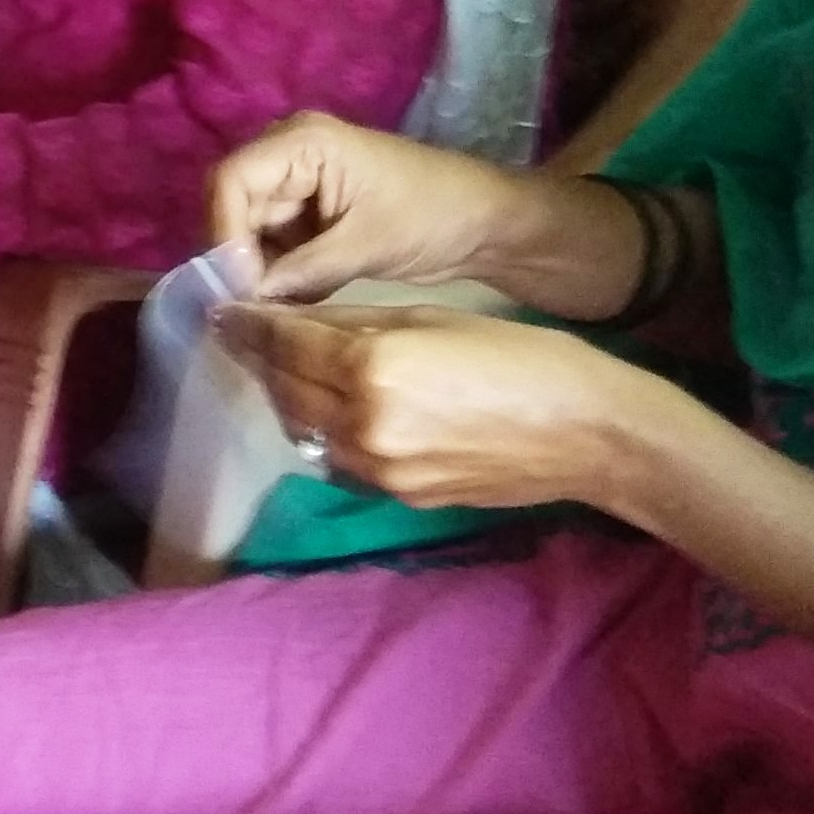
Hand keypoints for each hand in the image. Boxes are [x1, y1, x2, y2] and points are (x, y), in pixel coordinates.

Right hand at [207, 113, 528, 301]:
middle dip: (237, 258)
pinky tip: (286, 307)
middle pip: (232, 205)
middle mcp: (288, 155)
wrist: (487, 227)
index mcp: (302, 142)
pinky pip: (272, 246)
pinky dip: (277, 277)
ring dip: (255, 272)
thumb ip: (299, 271)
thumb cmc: (434, 216)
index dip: (223, 234)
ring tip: (267, 314)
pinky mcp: (308, 216)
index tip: (237, 288)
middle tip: (247, 309)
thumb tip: (241, 303)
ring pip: (248, 231)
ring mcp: (297, 186)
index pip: (230, 181)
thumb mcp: (365, 246)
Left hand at [217, 300, 656, 515]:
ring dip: (291, 399)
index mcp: (373, 367)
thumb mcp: (434, 319)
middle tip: (250, 338)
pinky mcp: (399, 497)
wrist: (589, 435)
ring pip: (306, 430)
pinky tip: (339, 409)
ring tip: (292, 370)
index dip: (249, 327)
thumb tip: (301, 321)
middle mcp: (364, 424)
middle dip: (262, 361)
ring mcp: (380, 469)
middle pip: (285, 390)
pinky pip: (340, 459)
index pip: (285, 344)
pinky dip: (328, 431)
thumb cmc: (523, 358)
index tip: (224, 315)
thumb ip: (359, 323)